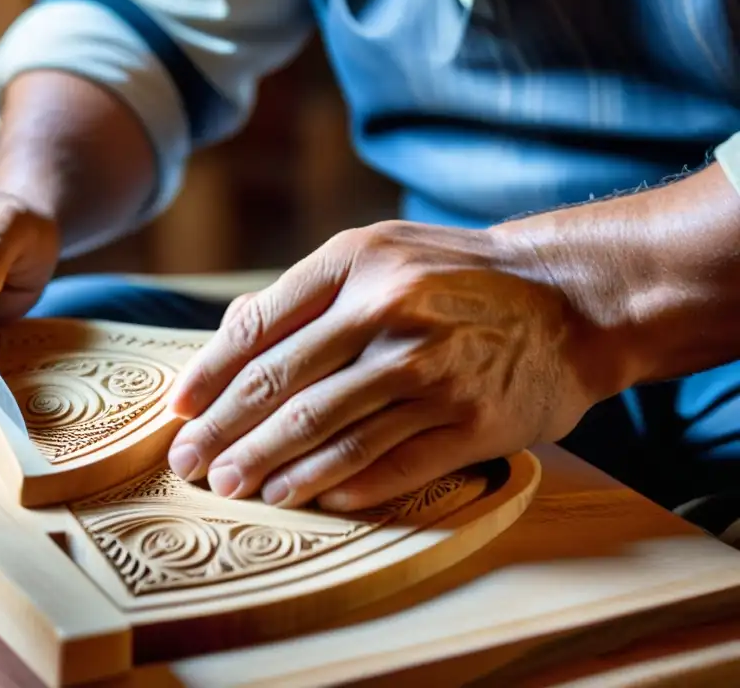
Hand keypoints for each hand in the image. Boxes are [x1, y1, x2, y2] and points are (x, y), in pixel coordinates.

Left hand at [164, 221, 609, 510]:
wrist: (571, 298)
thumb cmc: (458, 274)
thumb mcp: (382, 251)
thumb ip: (309, 292)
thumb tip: (228, 339)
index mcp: (359, 262)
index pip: (261, 327)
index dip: (211, 375)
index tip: (179, 411)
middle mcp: (392, 312)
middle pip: (284, 387)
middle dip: (227, 433)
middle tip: (191, 466)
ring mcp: (433, 371)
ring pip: (330, 433)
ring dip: (273, 468)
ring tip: (235, 489)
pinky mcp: (470, 422)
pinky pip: (390, 464)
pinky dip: (341, 486)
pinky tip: (308, 499)